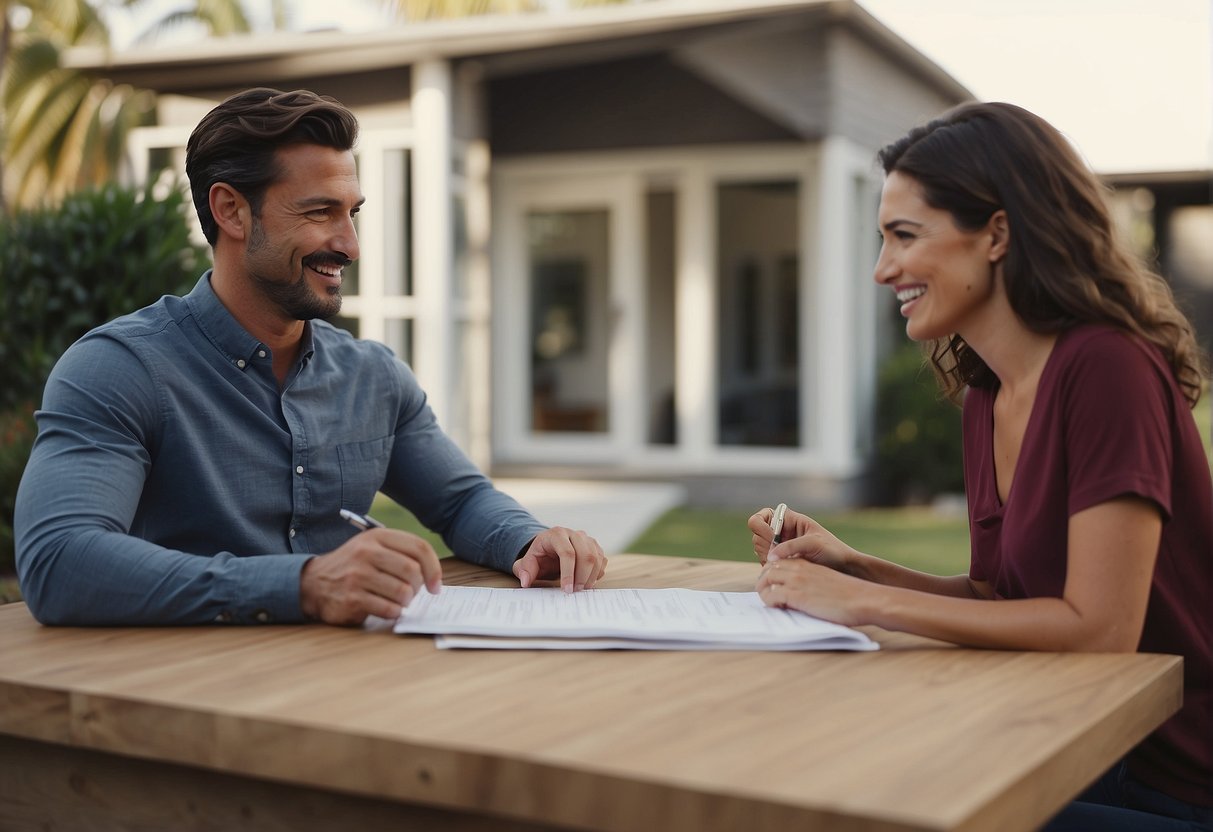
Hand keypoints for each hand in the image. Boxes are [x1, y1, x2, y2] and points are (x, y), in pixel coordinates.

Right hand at [300, 528, 442, 625]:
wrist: (313, 582)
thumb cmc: (353, 566)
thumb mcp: (373, 548)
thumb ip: (401, 554)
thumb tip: (434, 578)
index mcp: (377, 537)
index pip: (419, 548)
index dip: (434, 568)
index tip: (435, 585)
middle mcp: (367, 552)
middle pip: (412, 571)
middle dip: (419, 588)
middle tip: (414, 594)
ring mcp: (358, 575)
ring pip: (402, 592)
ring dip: (407, 602)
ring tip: (399, 602)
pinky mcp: (351, 598)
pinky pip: (388, 608)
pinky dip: (394, 612)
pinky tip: (388, 609)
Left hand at [513, 527, 606, 591]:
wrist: (549, 548)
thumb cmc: (539, 556)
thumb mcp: (527, 562)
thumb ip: (524, 570)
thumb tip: (526, 582)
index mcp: (556, 534)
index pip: (567, 553)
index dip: (569, 573)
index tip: (567, 590)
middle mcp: (573, 533)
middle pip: (586, 554)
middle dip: (582, 576)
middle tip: (575, 592)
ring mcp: (586, 539)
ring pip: (596, 557)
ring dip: (591, 577)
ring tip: (580, 589)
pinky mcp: (594, 546)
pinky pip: (602, 559)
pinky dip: (597, 573)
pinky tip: (587, 581)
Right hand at [747, 506, 854, 569]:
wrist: (842, 568)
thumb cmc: (832, 550)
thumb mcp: (813, 543)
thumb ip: (791, 546)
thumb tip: (771, 555)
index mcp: (786, 519)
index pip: (759, 518)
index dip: (762, 528)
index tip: (774, 538)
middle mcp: (779, 531)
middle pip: (756, 536)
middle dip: (767, 546)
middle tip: (784, 554)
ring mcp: (777, 546)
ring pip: (758, 550)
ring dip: (770, 557)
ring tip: (791, 561)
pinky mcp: (779, 560)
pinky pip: (765, 563)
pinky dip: (773, 567)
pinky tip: (790, 568)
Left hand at [756, 558, 871, 626]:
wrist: (862, 599)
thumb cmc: (849, 595)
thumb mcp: (826, 581)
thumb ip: (811, 582)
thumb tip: (802, 593)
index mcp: (807, 564)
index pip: (778, 562)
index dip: (771, 573)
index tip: (771, 584)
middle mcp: (799, 569)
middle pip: (768, 569)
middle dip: (763, 581)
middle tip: (765, 594)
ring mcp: (797, 581)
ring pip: (765, 580)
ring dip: (762, 591)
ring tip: (768, 602)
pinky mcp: (797, 595)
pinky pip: (771, 595)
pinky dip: (769, 602)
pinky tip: (777, 608)